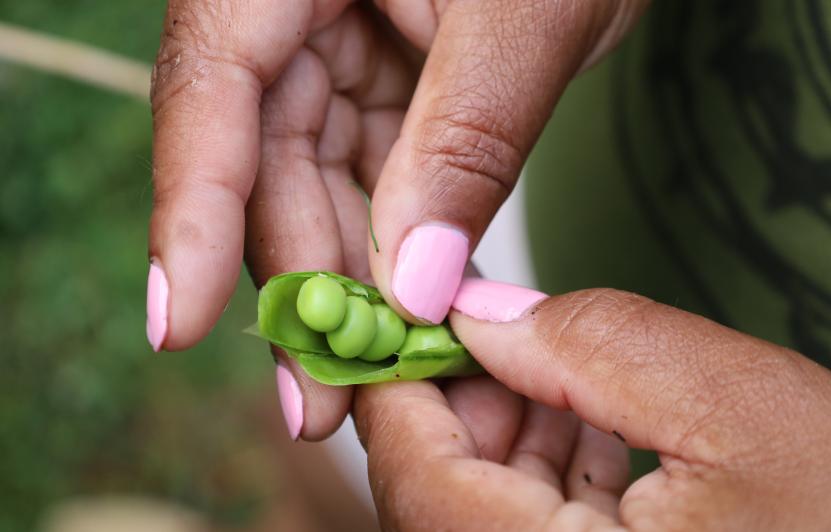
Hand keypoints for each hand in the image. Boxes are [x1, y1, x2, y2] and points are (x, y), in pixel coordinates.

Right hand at [146, 0, 646, 439]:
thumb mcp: (527, 19)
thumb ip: (465, 141)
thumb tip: (409, 285)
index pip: (212, 85)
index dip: (193, 210)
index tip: (181, 323)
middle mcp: (293, 8)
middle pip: (263, 159)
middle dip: (297, 283)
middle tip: (318, 400)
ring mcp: (338, 48)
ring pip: (315, 182)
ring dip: (345, 284)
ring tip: (368, 381)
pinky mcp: (386, 83)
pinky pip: (373, 177)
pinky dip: (393, 249)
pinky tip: (411, 319)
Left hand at [354, 280, 830, 529]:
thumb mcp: (736, 403)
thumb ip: (588, 345)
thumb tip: (476, 311)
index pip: (417, 482)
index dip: (397, 383)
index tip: (400, 310)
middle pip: (439, 498)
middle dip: (460, 402)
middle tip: (490, 324)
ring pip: (481, 514)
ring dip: (504, 433)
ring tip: (549, 368)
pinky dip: (544, 474)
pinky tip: (582, 423)